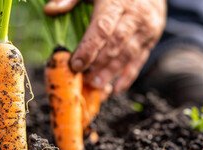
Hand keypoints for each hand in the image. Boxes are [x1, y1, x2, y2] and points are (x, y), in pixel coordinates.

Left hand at [44, 0, 165, 94]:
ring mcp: (145, 29)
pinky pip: (140, 60)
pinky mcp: (151, 39)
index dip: (89, 49)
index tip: (76, 64)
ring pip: (127, 55)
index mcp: (116, 3)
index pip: (102, 29)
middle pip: (115, 45)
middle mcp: (134, 17)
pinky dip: (128, 76)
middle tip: (84, 79)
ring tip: (96, 86)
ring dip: (110, 72)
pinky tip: (117, 88)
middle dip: (98, 64)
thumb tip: (50, 10)